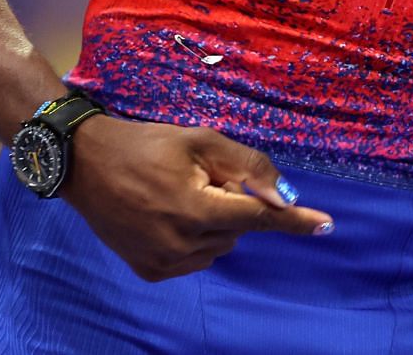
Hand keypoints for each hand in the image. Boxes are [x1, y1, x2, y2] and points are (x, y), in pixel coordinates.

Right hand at [60, 115, 334, 280]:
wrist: (85, 165)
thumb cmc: (145, 144)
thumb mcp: (199, 140)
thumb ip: (245, 166)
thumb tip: (281, 195)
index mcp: (195, 209)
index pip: (258, 217)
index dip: (295, 220)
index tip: (327, 226)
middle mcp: (181, 244)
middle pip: (237, 229)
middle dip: (230, 204)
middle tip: (199, 178)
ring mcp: (163, 263)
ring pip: (218, 247)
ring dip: (213, 224)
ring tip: (178, 195)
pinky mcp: (150, 272)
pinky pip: (194, 259)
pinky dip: (193, 240)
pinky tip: (166, 215)